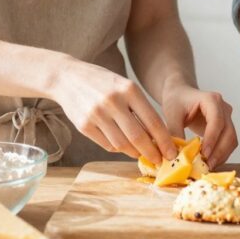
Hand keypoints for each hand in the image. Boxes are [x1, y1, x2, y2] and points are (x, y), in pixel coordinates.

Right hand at [53, 60, 177, 163]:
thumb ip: (140, 108)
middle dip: (152, 152)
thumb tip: (157, 136)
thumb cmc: (103, 83)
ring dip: (135, 153)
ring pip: (122, 144)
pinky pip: (107, 145)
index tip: (171, 152)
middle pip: (138, 136)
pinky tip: (123, 146)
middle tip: (159, 160)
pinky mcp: (84, 126)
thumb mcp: (124, 86)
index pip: (153, 121)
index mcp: (129, 89)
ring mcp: (97, 114)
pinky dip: (118, 149)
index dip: (164, 140)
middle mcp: (113, 102)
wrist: (68, 77)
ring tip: (141, 154)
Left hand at [161, 83, 237, 167]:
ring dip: (222, 155)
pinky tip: (209, 162)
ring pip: (231, 139)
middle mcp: (223, 107)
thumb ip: (174, 133)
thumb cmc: (176, 100)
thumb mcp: (172, 114)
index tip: (204, 153)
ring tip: (207, 166)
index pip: (217, 121)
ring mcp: (227, 117)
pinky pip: (228, 143)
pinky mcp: (226, 127)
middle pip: (228, 132)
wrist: (181, 94)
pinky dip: (221, 154)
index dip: (212, 138)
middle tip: (207, 165)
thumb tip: (176, 155)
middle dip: (219, 151)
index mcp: (211, 99)